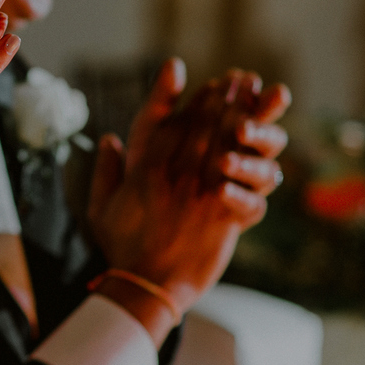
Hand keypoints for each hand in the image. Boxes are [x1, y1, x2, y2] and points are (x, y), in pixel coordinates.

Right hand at [87, 60, 290, 317]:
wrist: (145, 286)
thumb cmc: (122, 248)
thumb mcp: (101, 205)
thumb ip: (106, 170)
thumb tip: (108, 140)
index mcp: (145, 167)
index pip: (170, 121)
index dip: (190, 98)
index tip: (203, 79)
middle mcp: (173, 174)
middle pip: (203, 125)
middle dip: (224, 98)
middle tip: (241, 78)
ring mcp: (199, 193)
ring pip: (226, 146)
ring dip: (243, 120)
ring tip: (256, 100)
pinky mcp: (221, 216)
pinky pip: (245, 186)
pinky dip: (254, 168)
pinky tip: (263, 155)